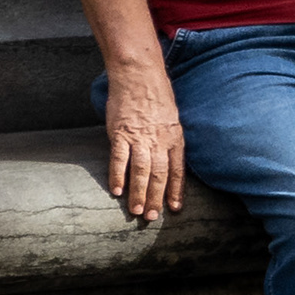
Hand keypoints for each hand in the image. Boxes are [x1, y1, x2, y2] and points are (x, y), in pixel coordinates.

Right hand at [103, 72, 185, 222]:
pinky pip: (119, 159)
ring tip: (137, 211)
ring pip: (141, 171)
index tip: (174, 209)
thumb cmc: (155, 97)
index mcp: (175, 138)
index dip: (175, 191)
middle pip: (160, 174)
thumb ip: (169, 141)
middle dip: (157, 198)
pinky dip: (117, 176)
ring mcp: (140, 137)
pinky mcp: (121, 133)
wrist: (139, 76)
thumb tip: (167, 161)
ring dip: (139, 193)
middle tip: (152, 217)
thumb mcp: (172, 120)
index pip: (178, 170)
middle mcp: (159, 140)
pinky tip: (116, 191)